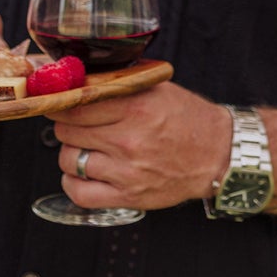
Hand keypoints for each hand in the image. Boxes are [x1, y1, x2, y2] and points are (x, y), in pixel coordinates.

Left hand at [49, 82, 230, 211]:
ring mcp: (128, 171)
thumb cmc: (187, 120)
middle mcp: (129, 140)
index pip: (75, 105)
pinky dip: (73, 184)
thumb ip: (118, 84)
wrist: (218, 155)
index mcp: (136, 108)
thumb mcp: (156, 90)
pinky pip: (80, 193)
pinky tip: (83, 174)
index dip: (60, 103)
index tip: (57, 103)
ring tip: (86, 149)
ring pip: (69, 161)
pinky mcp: (129, 197)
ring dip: (71, 154)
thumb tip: (77, 79)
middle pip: (67, 132)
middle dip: (67, 126)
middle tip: (78, 126)